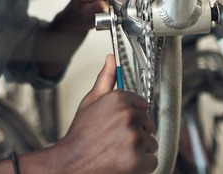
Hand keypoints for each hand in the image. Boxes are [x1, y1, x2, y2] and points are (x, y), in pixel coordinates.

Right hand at [52, 55, 157, 173]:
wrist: (71, 165)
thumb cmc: (80, 137)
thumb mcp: (90, 103)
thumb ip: (105, 79)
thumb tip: (111, 59)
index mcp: (118, 99)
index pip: (142, 105)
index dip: (130, 117)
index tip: (119, 125)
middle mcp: (128, 116)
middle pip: (147, 124)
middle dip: (135, 133)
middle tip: (115, 140)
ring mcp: (134, 138)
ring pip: (151, 142)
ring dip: (139, 150)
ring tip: (117, 152)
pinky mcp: (139, 159)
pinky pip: (152, 160)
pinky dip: (141, 166)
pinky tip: (123, 163)